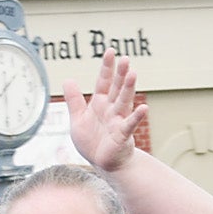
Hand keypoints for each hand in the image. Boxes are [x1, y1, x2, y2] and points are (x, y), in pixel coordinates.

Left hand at [65, 54, 147, 173]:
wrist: (102, 162)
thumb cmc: (92, 141)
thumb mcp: (77, 119)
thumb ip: (74, 100)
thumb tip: (68, 79)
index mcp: (99, 104)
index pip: (103, 82)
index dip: (106, 68)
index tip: (110, 51)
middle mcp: (111, 109)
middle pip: (116, 88)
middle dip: (120, 74)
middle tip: (126, 58)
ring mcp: (118, 121)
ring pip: (124, 101)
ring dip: (128, 88)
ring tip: (133, 73)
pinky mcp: (122, 135)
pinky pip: (130, 124)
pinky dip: (136, 117)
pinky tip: (143, 108)